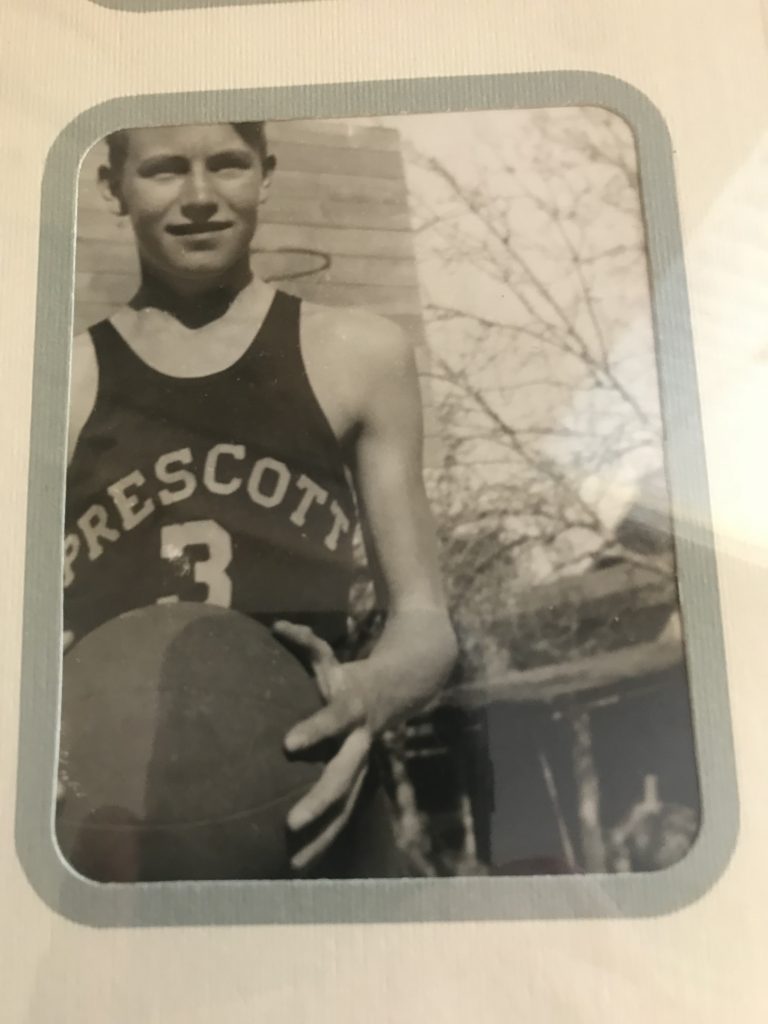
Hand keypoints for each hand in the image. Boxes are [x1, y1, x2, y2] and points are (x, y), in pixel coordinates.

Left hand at [272, 620, 372, 871]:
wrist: (409, 683)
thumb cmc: (356, 672)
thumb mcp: (334, 656)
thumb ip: (307, 642)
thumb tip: (276, 626)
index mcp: (352, 708)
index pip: (335, 718)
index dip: (316, 729)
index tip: (288, 743)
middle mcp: (360, 740)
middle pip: (344, 775)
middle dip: (318, 800)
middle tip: (290, 824)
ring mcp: (363, 761)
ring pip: (347, 803)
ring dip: (323, 833)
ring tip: (294, 863)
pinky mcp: (361, 777)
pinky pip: (344, 811)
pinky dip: (326, 836)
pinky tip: (303, 861)